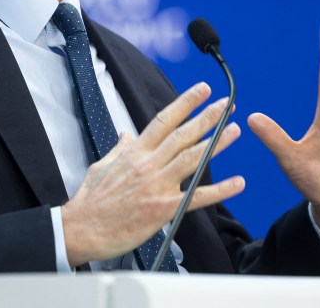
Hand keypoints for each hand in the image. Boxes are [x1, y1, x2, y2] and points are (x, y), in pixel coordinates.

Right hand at [61, 82, 244, 266]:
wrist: (82, 229)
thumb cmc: (90, 200)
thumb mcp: (102, 165)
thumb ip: (119, 149)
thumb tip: (126, 134)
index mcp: (134, 152)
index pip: (164, 120)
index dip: (185, 103)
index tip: (201, 90)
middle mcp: (148, 164)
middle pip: (183, 134)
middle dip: (207, 117)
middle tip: (227, 104)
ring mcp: (157, 185)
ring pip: (192, 158)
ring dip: (217, 143)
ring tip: (234, 130)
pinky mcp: (163, 208)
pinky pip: (196, 197)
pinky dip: (220, 190)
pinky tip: (237, 183)